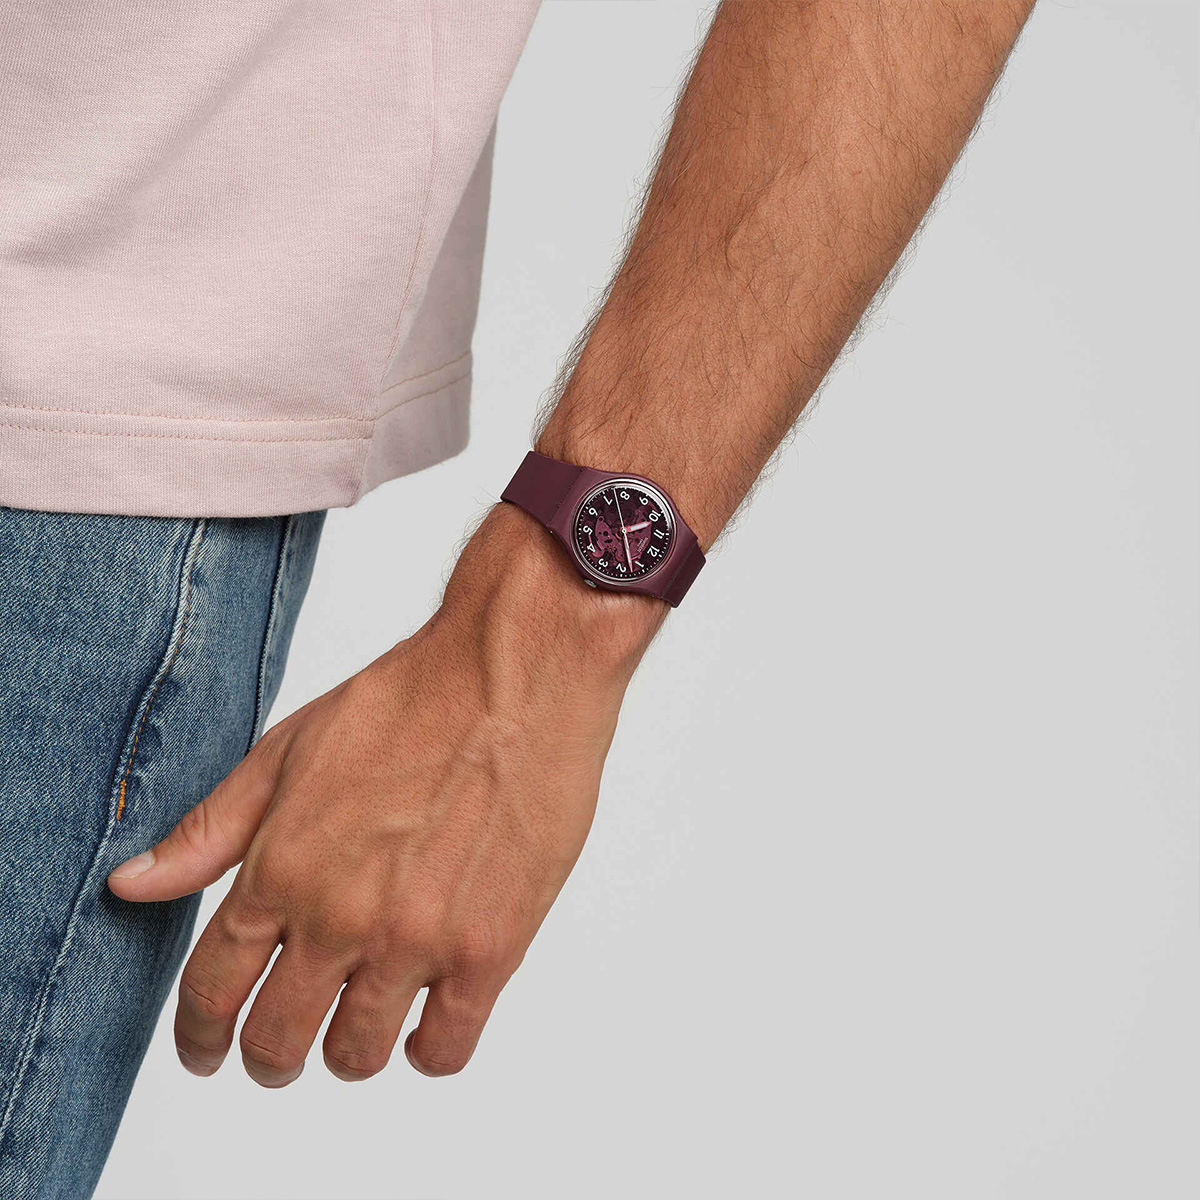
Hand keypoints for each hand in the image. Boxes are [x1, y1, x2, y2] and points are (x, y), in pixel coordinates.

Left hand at [108, 505, 662, 1084]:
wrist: (516, 674)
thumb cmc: (408, 700)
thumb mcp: (289, 751)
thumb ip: (210, 830)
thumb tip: (131, 886)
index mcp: (280, 868)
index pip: (211, 993)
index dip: (199, 1038)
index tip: (207, 1051)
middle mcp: (339, 916)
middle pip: (276, 1042)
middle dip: (267, 1057)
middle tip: (282, 1049)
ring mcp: (416, 940)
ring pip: (357, 1055)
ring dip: (348, 1051)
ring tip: (361, 1021)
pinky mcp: (490, 949)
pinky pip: (443, 1050)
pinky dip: (426, 1050)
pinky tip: (427, 1019)